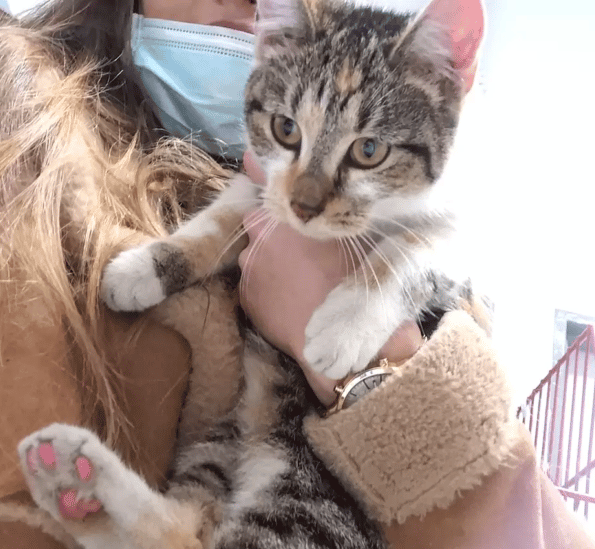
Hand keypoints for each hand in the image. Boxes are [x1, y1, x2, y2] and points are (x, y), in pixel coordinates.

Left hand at [237, 153, 421, 404]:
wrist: (339, 336)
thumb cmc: (349, 278)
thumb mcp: (345, 232)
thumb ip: (318, 203)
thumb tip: (274, 166)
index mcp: (277, 219)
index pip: (267, 194)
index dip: (284, 205)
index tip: (294, 214)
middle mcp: (254, 242)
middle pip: (260, 229)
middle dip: (276, 237)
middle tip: (303, 253)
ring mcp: (247, 271)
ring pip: (256, 259)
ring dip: (271, 264)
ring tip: (298, 280)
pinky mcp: (246, 299)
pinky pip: (255, 286)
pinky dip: (268, 289)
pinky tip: (290, 298)